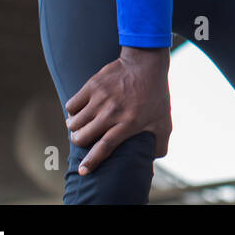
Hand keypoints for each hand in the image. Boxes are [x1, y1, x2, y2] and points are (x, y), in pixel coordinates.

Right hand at [65, 45, 171, 176]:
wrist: (146, 63)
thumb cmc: (155, 94)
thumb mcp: (163, 121)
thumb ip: (160, 144)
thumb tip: (153, 162)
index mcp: (128, 123)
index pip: (104, 147)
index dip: (91, 161)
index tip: (83, 170)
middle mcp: (112, 112)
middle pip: (82, 136)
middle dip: (80, 142)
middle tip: (84, 138)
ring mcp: (100, 98)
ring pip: (74, 122)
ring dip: (75, 127)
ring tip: (81, 125)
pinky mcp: (92, 86)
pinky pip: (71, 105)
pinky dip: (73, 111)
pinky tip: (80, 111)